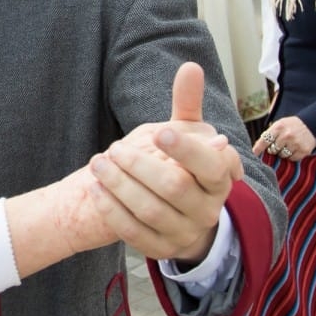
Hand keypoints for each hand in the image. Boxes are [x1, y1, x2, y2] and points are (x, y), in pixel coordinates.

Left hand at [87, 63, 240, 262]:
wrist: (185, 218)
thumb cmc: (184, 167)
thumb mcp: (188, 135)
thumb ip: (187, 104)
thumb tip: (190, 66)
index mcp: (220, 179)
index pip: (211, 165)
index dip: (186, 149)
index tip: (159, 133)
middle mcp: (208, 209)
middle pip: (174, 187)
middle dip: (139, 165)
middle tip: (114, 148)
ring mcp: (185, 232)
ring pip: (150, 210)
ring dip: (119, 185)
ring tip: (97, 162)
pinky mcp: (160, 249)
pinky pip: (133, 232)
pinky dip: (111, 210)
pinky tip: (95, 188)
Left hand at [253, 115, 315, 161]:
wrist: (311, 125)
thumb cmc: (290, 126)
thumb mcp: (279, 125)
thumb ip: (268, 134)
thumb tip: (255, 148)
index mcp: (278, 127)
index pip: (264, 140)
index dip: (257, 149)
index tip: (252, 155)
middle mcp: (287, 135)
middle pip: (272, 150)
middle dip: (273, 149)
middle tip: (279, 144)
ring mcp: (296, 143)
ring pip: (282, 155)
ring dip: (283, 153)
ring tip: (288, 145)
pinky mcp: (304, 150)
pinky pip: (292, 159)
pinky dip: (292, 156)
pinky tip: (295, 148)